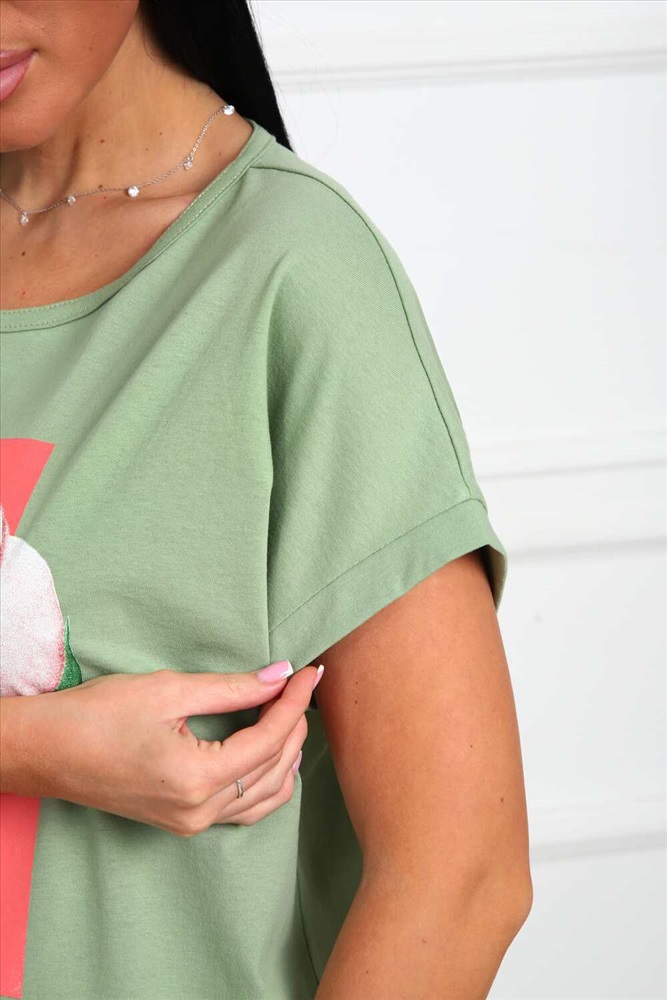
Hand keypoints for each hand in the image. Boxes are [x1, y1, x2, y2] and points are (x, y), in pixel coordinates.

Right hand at [15, 662, 321, 835]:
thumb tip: (280, 675)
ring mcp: (192, 823)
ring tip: (291, 712)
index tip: (310, 672)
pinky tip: (272, 751)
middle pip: (274, 768)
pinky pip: (244, 808)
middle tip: (301, 684)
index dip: (295, 702)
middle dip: (295, 723)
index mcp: (196, 779)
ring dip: (286, 754)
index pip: (269, 739)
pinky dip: (267, 780)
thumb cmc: (98, 715)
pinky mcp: (183, 822)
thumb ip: (232, 688)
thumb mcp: (169, 691)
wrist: (48, 752)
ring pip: (266, 796)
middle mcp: (200, 811)